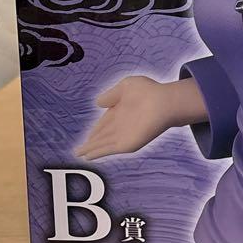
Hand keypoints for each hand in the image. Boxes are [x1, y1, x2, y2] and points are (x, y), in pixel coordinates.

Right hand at [74, 76, 201, 159]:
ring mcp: (125, 135)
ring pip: (103, 143)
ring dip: (91, 149)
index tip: (88, 135)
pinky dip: (98, 153)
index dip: (96, 129)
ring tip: (79, 154)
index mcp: (121, 110)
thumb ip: (111, 94)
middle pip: (103, 135)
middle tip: (79, 150)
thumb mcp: (126, 86)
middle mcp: (122, 124)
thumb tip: (98, 102)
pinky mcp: (127, 144)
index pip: (105, 121)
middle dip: (92, 141)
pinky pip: (108, 150)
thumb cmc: (148, 91)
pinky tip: (88, 156)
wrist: (163, 103)